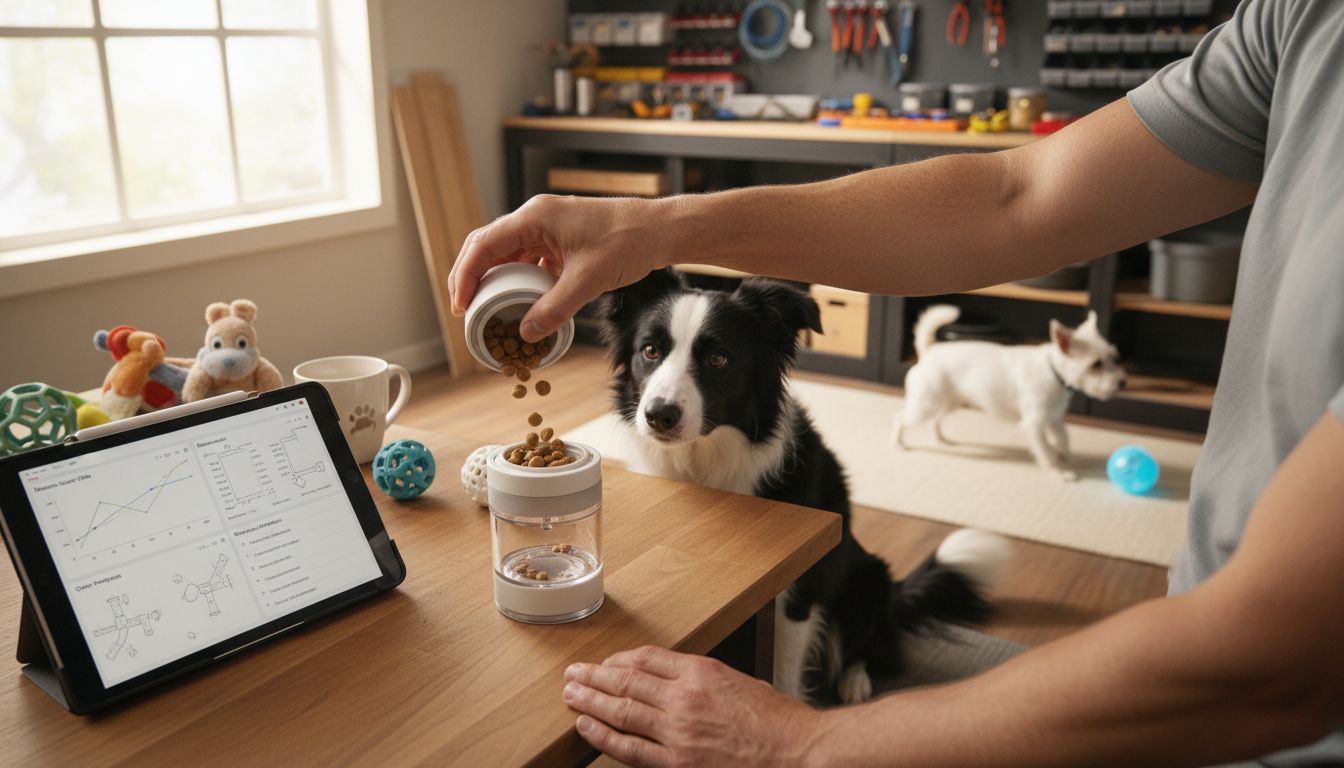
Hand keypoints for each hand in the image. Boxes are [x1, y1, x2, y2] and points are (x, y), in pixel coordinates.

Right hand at [448, 195, 664, 341]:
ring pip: (508, 253)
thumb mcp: (587, 281)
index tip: (460, 305)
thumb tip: (526, 335)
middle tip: (464, 310)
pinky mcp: (561, 238)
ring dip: (495, 279)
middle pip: (488, 246)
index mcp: (535, 217)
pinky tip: (519, 299)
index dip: (466, 276)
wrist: (659, 230)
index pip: (483, 245)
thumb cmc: (627, 243)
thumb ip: (554, 309)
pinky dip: (519, 278)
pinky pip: (529, 258)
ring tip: (486, 308)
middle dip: (472, 277)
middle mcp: (536, 217)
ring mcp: (548, 227)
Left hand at [562, 645, 822, 767]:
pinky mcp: (677, 763)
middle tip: (573, 673)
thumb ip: (702, 680)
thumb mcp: (738, 682)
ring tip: (571, 694)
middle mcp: (684, 698)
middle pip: (627, 680)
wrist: (798, 754)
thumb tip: (670, 683)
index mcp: (702, 671)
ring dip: (591, 700)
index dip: (620, 659)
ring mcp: (678, 732)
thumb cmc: (777, 723)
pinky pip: (629, 748)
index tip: (606, 662)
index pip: (647, 658)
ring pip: (621, 710)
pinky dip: (603, 736)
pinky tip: (587, 726)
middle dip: (595, 675)